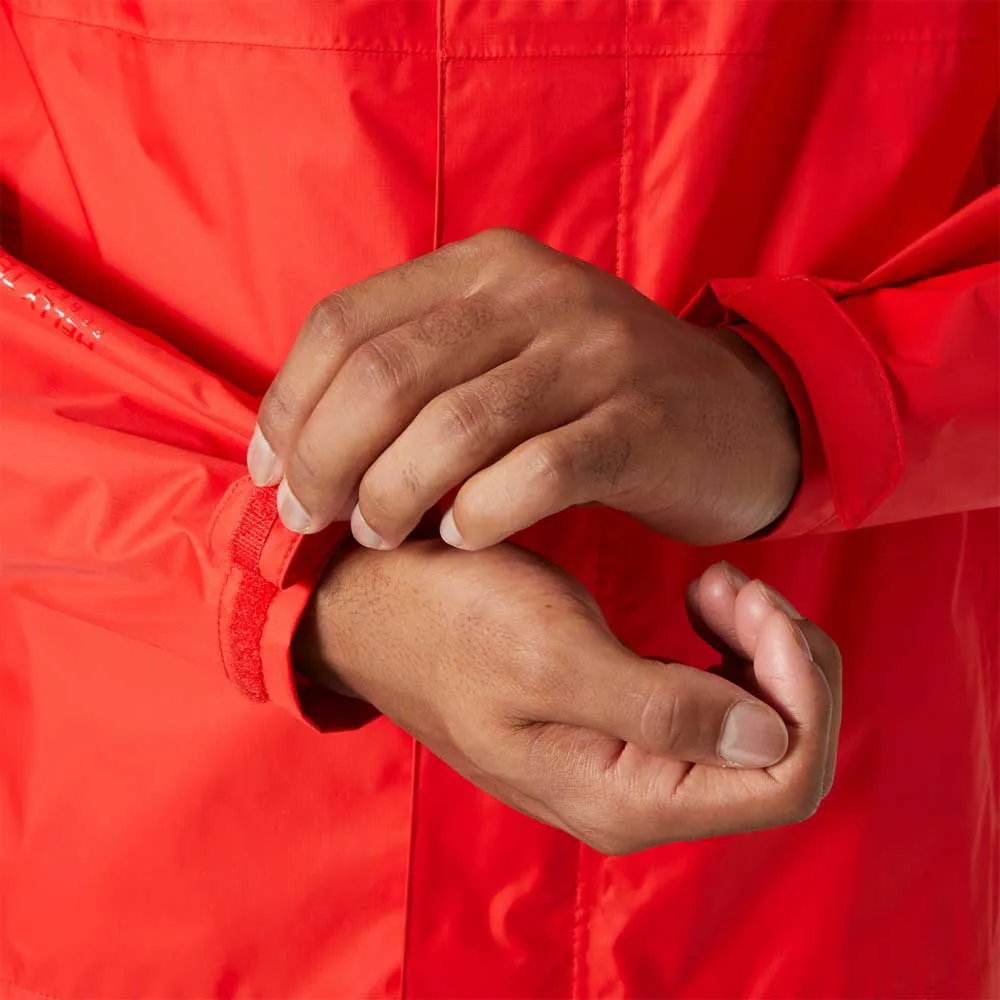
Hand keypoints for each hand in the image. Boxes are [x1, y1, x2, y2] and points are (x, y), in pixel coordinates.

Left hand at [250, 228, 798, 547]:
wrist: (736, 414)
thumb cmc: (595, 397)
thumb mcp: (505, 350)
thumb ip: (418, 369)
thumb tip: (301, 439)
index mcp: (485, 268)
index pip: (345, 322)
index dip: (288, 403)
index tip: (270, 471)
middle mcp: (535, 294)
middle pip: (385, 374)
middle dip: (325, 459)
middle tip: (308, 518)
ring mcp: (594, 354)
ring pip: (454, 426)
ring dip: (393, 493)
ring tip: (377, 534)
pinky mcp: (639, 423)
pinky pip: (538, 471)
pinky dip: (482, 513)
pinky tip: (461, 540)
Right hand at [294, 543, 840, 851]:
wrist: (376, 608)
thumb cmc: (449, 620)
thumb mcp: (551, 656)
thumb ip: (664, 710)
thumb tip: (772, 740)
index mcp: (626, 796)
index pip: (783, 778)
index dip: (799, 691)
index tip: (754, 605)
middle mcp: (639, 796)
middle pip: (782, 754)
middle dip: (784, 662)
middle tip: (733, 584)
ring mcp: (631, 761)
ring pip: (758, 727)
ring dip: (759, 649)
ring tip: (714, 584)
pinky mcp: (621, 723)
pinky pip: (716, 702)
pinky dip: (730, 646)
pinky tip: (699, 599)